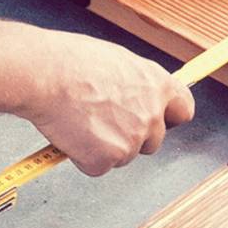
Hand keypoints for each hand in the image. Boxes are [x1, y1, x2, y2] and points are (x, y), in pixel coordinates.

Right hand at [22, 33, 194, 174]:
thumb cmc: (70, 62)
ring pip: (123, 155)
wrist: (44, 74)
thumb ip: (135, 84)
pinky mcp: (107, 159)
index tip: (158, 120)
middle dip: (130, 137)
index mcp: (157, 85)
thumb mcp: (117, 61)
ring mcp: (132, 140)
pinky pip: (97, 166)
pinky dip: (82, 157)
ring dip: (104, 146)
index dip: (168, 117)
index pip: (183, 110)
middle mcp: (152, 115)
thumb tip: (134, 95)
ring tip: (79, 120)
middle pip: (152, 141)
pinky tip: (70, 134)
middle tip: (101, 122)